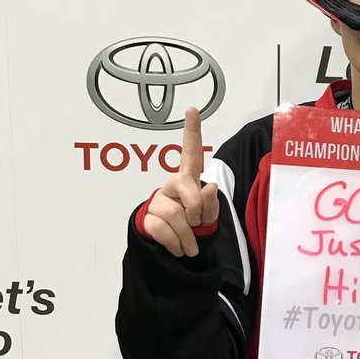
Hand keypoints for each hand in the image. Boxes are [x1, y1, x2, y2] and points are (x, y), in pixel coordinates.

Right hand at [143, 108, 218, 257]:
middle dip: (198, 210)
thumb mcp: (210, 217)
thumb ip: (212, 203)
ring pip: (176, 215)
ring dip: (188, 236)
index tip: (192, 109)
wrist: (175, 249)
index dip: (191, 131)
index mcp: (188, 180)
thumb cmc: (194, 226)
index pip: (190, 152)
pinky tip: (178, 247)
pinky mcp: (147, 219)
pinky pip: (163, 230)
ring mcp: (157, 201)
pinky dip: (176, 243)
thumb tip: (209, 187)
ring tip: (190, 243)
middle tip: (198, 225)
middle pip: (187, 188)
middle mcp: (171, 185)